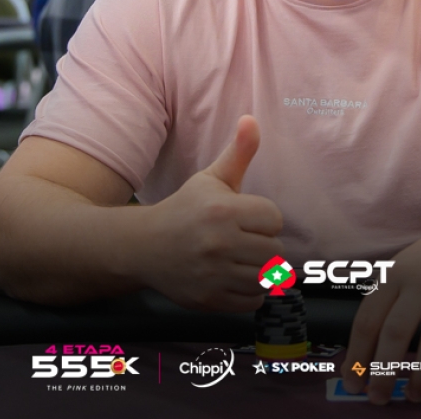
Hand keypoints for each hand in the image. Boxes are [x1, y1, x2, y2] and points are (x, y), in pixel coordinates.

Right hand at [138, 115, 283, 311]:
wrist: (144, 246)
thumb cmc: (185, 209)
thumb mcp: (211, 178)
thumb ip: (238, 152)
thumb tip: (252, 119)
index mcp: (223, 211)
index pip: (274, 219)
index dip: (264, 219)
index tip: (247, 219)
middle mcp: (219, 243)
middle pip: (275, 250)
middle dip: (263, 244)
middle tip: (243, 240)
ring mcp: (214, 274)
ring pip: (266, 277)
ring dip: (259, 269)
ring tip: (242, 259)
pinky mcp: (210, 299)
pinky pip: (253, 300)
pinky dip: (250, 291)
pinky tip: (235, 277)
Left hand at [342, 215, 420, 403]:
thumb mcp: (400, 271)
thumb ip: (380, 306)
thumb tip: (355, 358)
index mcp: (394, 276)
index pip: (368, 319)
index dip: (357, 355)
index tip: (352, 384)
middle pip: (398, 330)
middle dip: (384, 369)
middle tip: (379, 398)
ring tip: (414, 397)